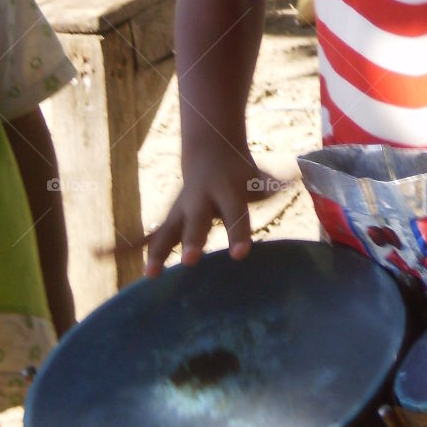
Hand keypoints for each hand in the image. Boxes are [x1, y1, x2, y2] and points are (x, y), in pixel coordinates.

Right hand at [144, 147, 287, 276]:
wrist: (211, 152)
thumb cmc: (240, 173)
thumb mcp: (257, 175)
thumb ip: (274, 182)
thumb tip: (299, 179)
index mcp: (227, 192)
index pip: (234, 215)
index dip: (237, 234)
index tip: (239, 256)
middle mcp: (201, 201)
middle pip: (196, 223)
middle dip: (192, 241)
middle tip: (190, 260)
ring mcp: (182, 210)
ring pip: (167, 231)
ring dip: (158, 252)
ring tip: (150, 275)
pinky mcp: (169, 220)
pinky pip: (151, 237)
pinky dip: (139, 252)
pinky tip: (127, 268)